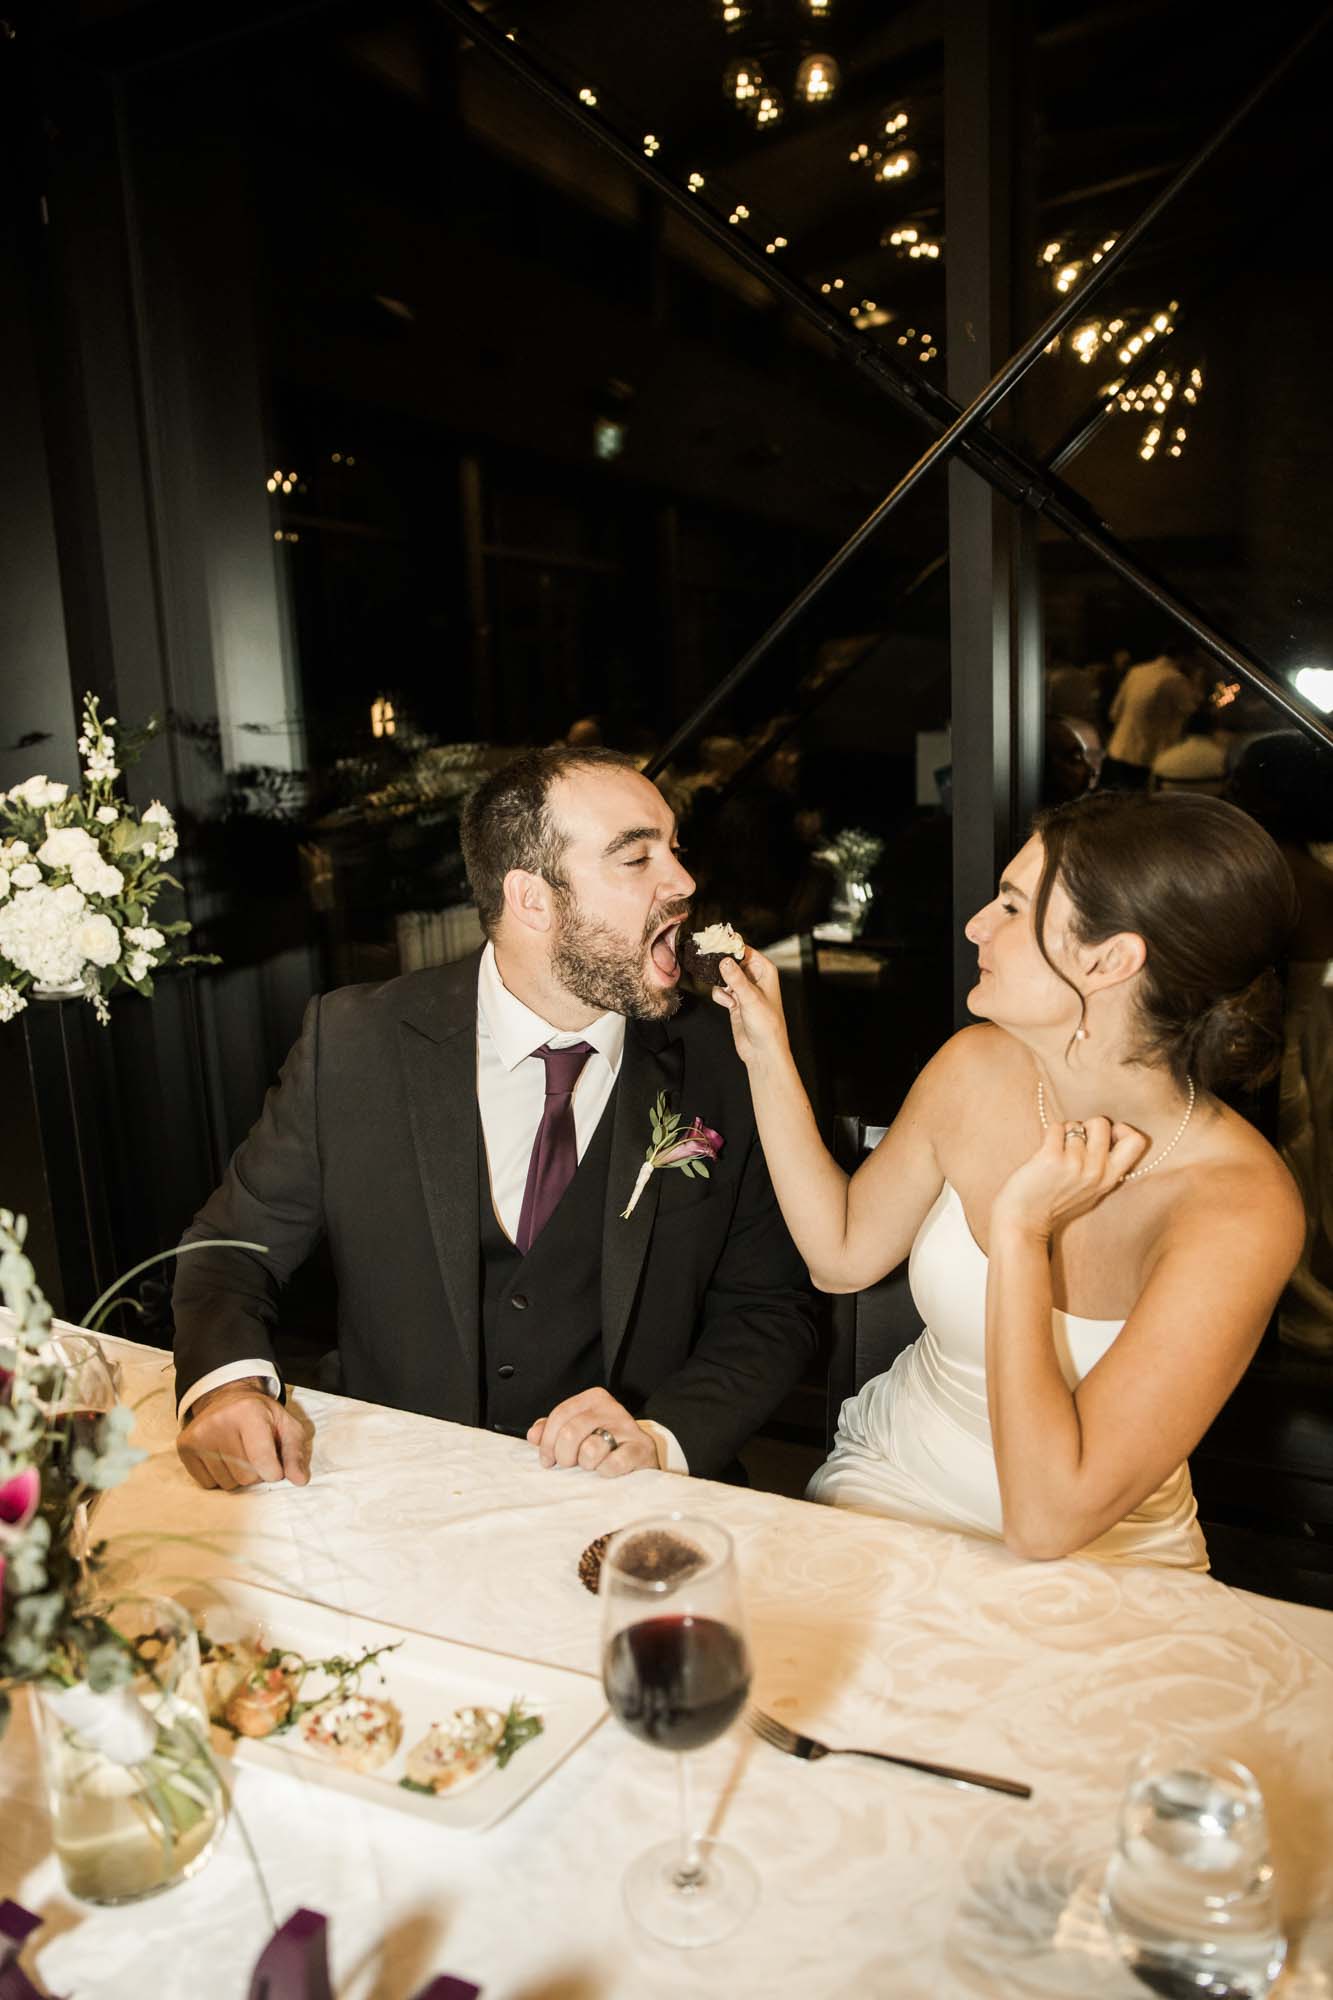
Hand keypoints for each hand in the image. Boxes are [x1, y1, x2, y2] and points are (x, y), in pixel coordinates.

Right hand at [177, 1382, 310, 1490]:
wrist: (227, 1399)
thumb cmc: (262, 1416)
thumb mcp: (287, 1427)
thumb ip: (295, 1453)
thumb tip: (300, 1481)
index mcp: (249, 1412)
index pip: (262, 1459)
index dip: (274, 1472)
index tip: (276, 1469)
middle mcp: (219, 1421)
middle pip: (245, 1477)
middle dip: (256, 1473)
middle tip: (255, 1454)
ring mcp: (198, 1435)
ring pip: (227, 1484)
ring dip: (237, 1476)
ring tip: (239, 1453)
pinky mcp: (184, 1447)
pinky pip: (208, 1484)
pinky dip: (219, 1477)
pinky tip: (222, 1458)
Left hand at [527, 1388, 658, 1477]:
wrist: (640, 1458)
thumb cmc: (603, 1445)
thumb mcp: (577, 1432)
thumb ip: (553, 1430)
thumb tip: (534, 1435)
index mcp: (594, 1399)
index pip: (560, 1415)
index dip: (547, 1441)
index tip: (547, 1460)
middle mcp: (612, 1408)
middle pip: (571, 1432)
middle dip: (564, 1455)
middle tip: (569, 1464)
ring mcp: (628, 1428)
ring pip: (590, 1448)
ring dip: (586, 1464)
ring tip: (591, 1465)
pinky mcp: (642, 1449)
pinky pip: (613, 1463)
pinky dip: (605, 1471)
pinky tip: (606, 1470)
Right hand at [710, 948, 789, 1070]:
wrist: (762, 1050)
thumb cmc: (767, 1025)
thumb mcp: (750, 997)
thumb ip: (735, 978)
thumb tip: (724, 961)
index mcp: (764, 970)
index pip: (744, 950)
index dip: (730, 946)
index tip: (714, 944)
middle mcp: (754, 977)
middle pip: (731, 961)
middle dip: (722, 968)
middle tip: (715, 971)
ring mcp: (744, 989)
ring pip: (723, 976)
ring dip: (721, 985)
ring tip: (730, 996)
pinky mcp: (735, 1000)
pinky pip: (720, 990)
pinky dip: (721, 997)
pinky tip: (729, 1006)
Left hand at [990, 1117, 1148, 1242]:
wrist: (1024, 1221)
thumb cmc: (1054, 1204)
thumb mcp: (1092, 1192)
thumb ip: (1105, 1168)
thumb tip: (1112, 1133)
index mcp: (1109, 1179)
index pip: (1137, 1142)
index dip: (1122, 1130)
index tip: (1106, 1137)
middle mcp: (1096, 1171)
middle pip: (1102, 1123)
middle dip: (1087, 1126)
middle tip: (1075, 1144)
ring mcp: (1075, 1164)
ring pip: (1075, 1124)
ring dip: (1064, 1133)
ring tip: (1056, 1153)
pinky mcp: (1052, 1158)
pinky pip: (1056, 1127)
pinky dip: (1049, 1135)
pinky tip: (1044, 1153)